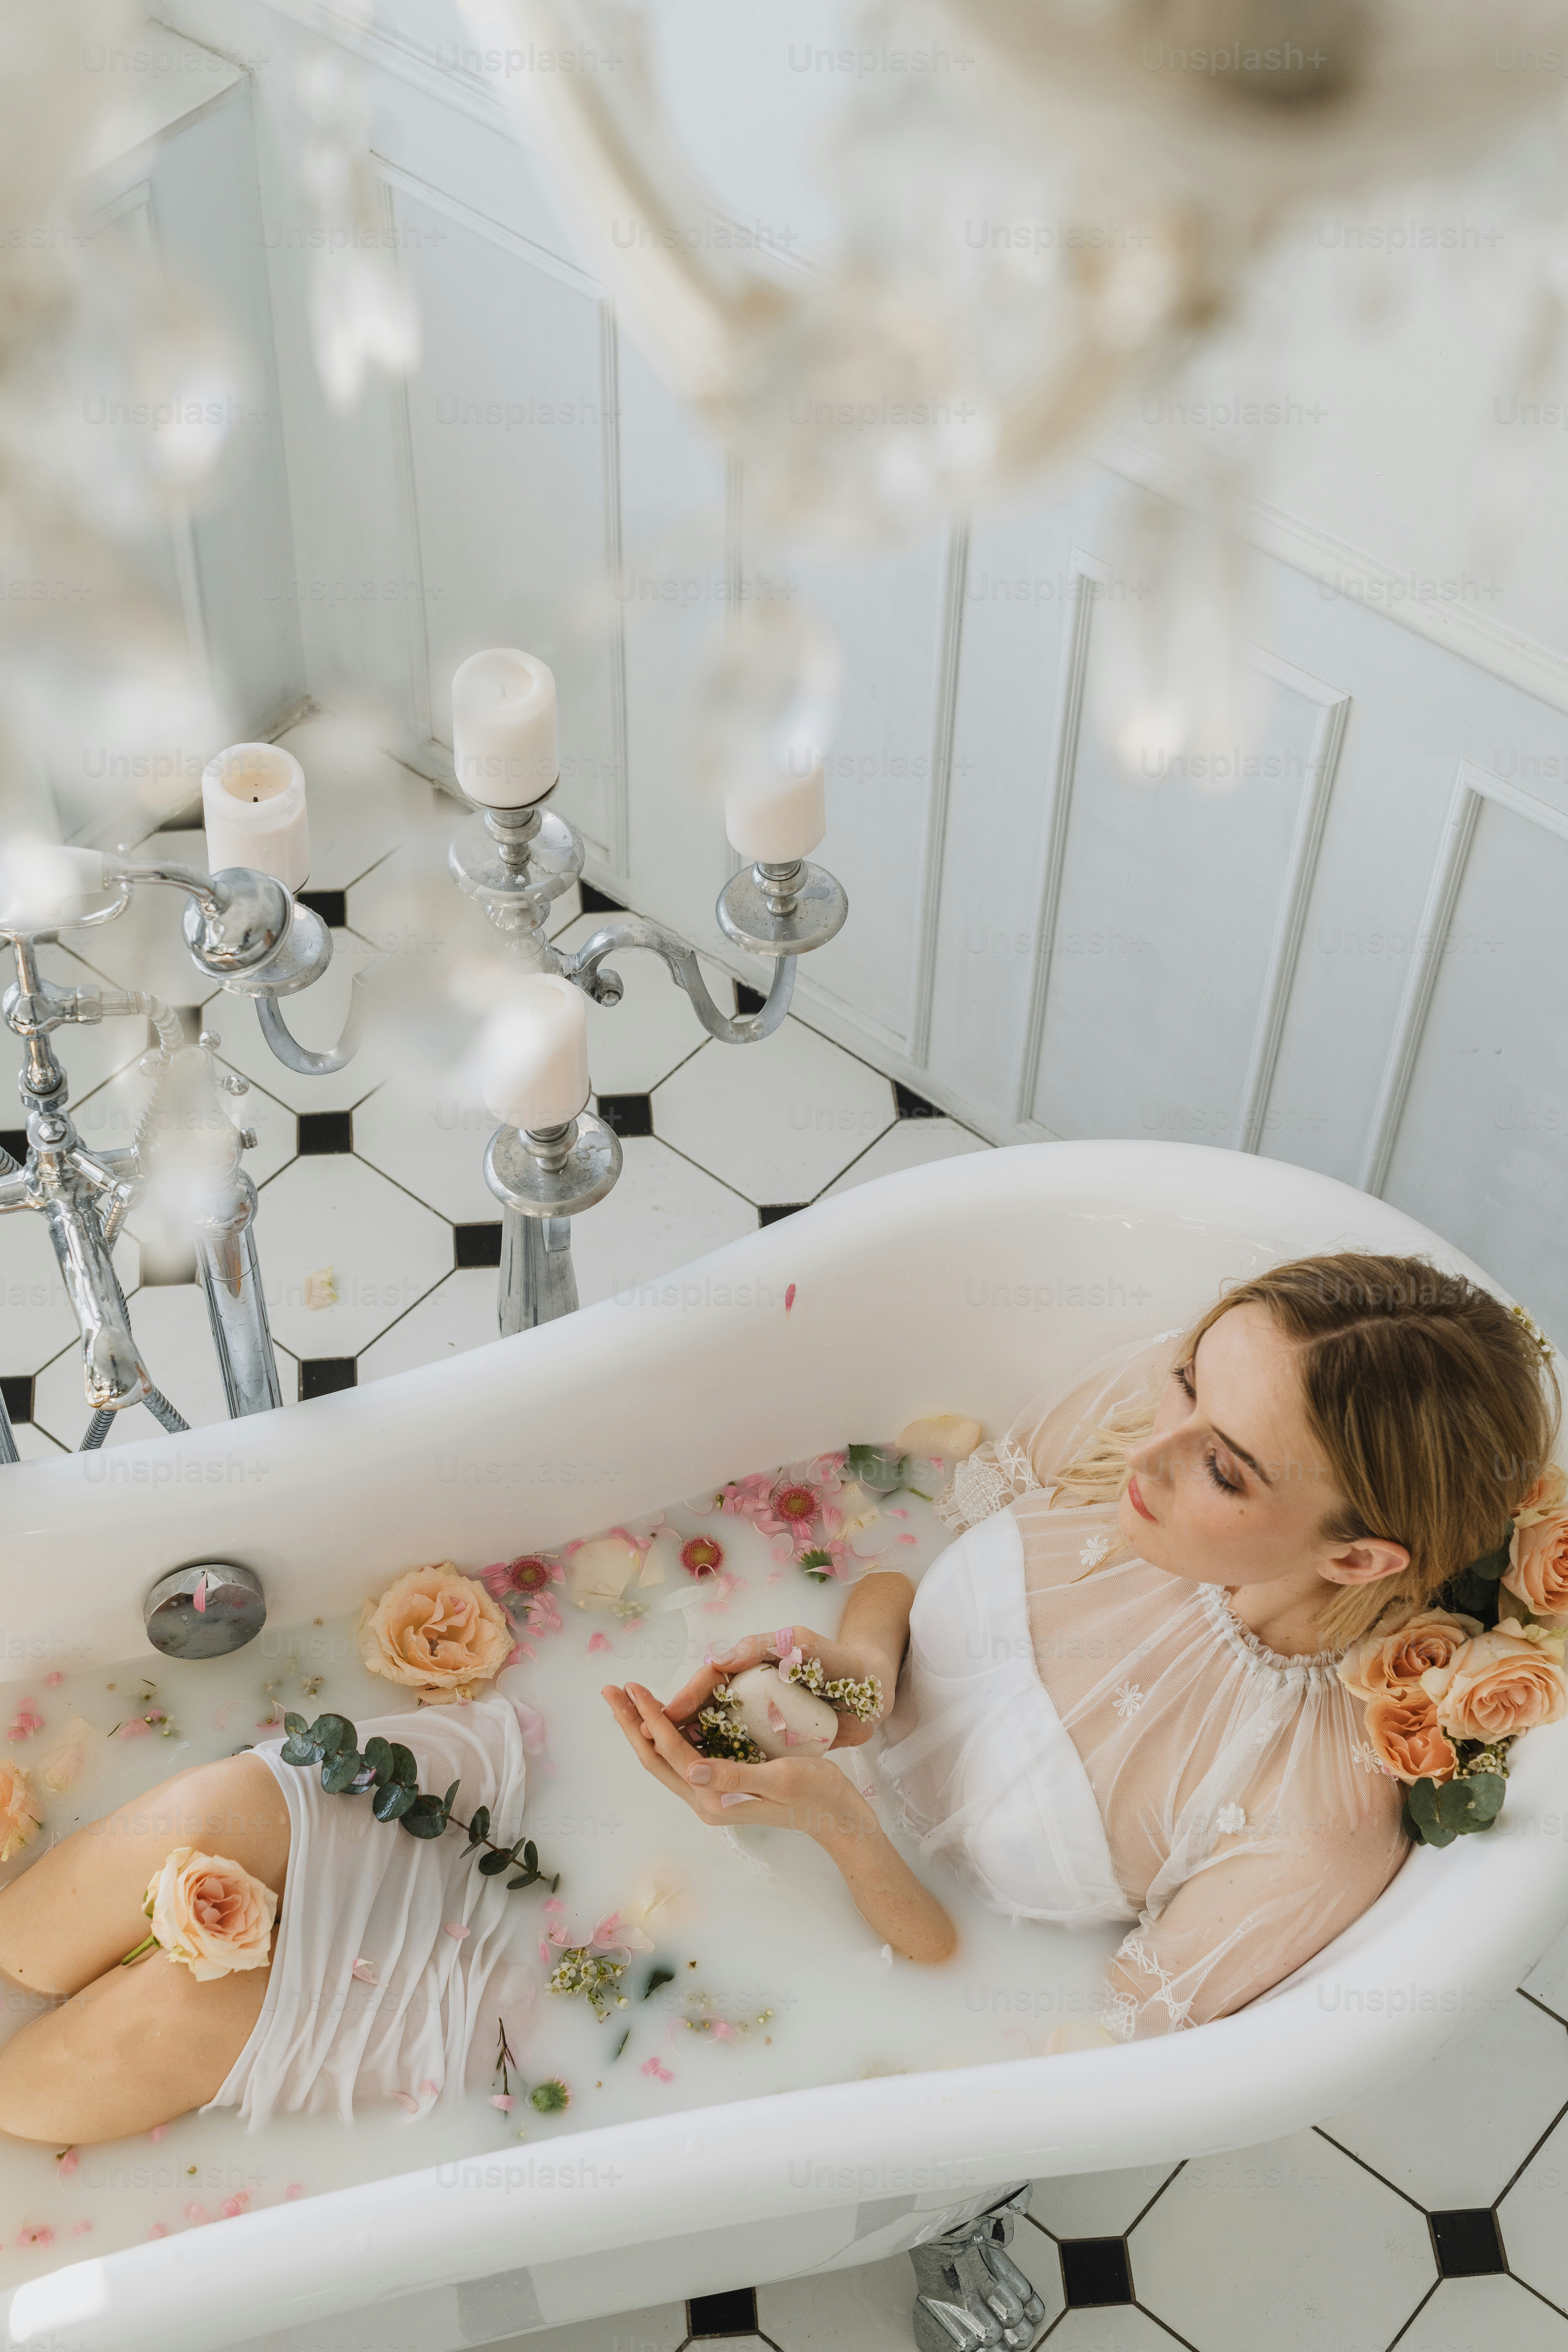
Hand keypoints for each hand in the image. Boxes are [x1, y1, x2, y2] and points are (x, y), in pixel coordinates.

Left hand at [602, 1683, 875, 1844]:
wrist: (837, 1815)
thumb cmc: (816, 1792)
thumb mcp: (781, 1778)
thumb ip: (734, 1776)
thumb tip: (690, 1769)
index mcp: (715, 1797)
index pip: (670, 1750)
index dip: (649, 1717)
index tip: (632, 1687)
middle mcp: (706, 1799)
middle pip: (656, 1757)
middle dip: (631, 1723)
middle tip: (611, 1690)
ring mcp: (712, 1795)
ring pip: (666, 1758)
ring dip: (646, 1728)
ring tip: (630, 1698)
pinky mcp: (722, 1788)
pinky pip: (684, 1758)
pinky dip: (669, 1734)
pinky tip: (668, 1715)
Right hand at [661, 1622, 888, 1750]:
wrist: (875, 1691)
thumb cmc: (841, 1662)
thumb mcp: (802, 1644)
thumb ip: (763, 1647)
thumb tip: (718, 1661)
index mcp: (749, 1665)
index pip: (708, 1682)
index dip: (685, 1698)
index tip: (664, 1715)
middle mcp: (749, 1692)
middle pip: (703, 1708)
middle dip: (675, 1721)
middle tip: (649, 1737)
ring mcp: (760, 1718)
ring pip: (716, 1733)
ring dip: (692, 1745)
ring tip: (668, 1762)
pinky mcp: (775, 1740)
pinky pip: (741, 1752)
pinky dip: (722, 1762)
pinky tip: (706, 1777)